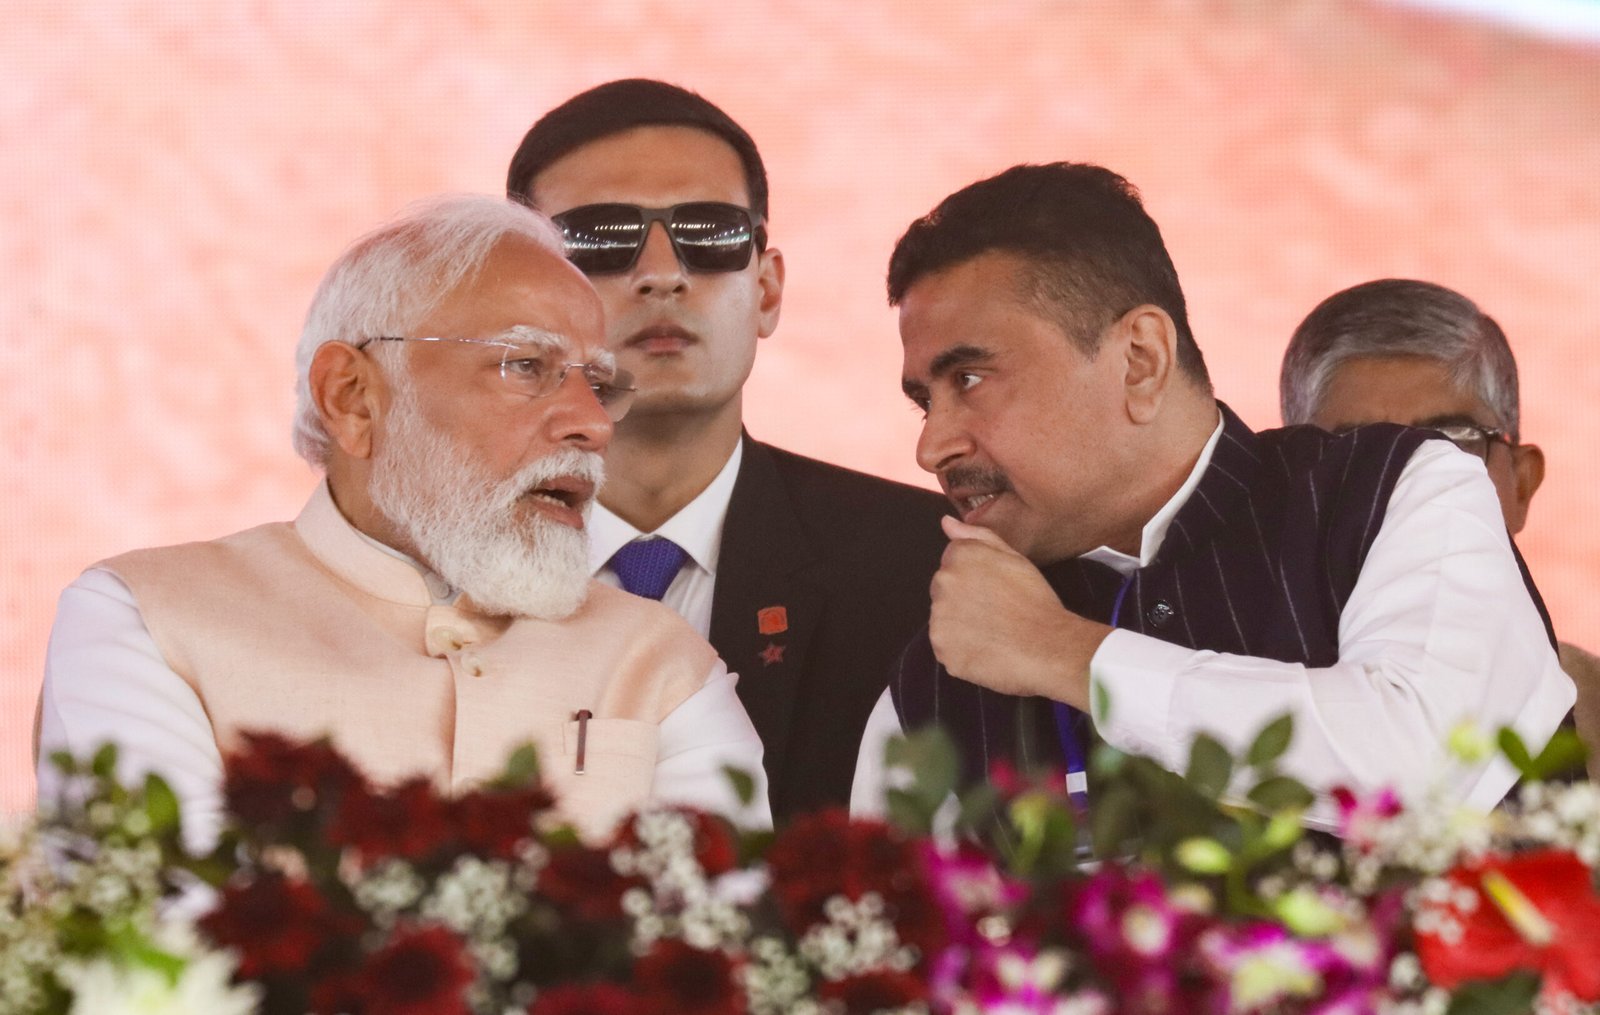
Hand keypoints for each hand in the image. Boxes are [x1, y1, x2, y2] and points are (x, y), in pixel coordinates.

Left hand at [928, 516, 1112, 708]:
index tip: (993, 590)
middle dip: (963, 600)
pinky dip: (962, 651)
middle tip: (995, 612)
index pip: (952, 562)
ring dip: (961, 627)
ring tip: (994, 632)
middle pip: (943, 591)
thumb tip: (947, 523)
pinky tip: (987, 650)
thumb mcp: (1013, 557)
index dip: (975, 577)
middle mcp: (943, 584)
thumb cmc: (1035, 601)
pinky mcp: (943, 650)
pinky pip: (947, 649)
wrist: (1048, 647)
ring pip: (944, 621)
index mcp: (959, 556)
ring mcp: (939, 619)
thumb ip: (977, 536)